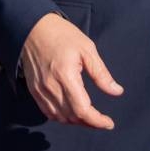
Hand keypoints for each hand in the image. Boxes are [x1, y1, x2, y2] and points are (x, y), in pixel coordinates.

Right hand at [20, 13, 123, 127]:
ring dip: (76, 121)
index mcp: (66, 76)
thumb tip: (117, 92)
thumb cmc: (61, 34)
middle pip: (72, 117)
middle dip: (89, 122)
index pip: (82, 110)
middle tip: (102, 119)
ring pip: (60, 117)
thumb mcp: (87, 49)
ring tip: (88, 116)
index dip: (97, 121)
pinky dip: (61, 116)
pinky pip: (48, 111)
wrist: (33, 27)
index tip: (109, 123)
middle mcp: (51, 86)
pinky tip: (71, 111)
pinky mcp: (33, 89)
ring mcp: (40, 89)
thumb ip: (101, 73)